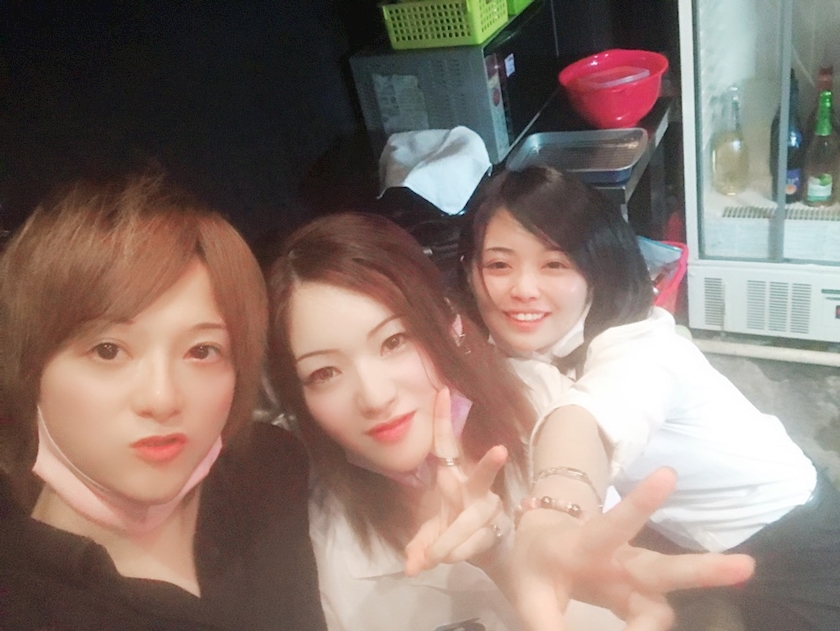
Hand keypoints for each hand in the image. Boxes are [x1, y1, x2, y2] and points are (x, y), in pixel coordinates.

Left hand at [404, 386, 508, 576]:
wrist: (487, 549)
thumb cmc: (456, 526)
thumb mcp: (433, 531)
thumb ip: (420, 544)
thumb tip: (409, 566)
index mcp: (454, 476)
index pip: (448, 444)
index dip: (444, 419)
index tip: (442, 391)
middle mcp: (474, 489)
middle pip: (482, 476)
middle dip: (489, 464)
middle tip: (500, 450)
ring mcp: (488, 509)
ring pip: (470, 522)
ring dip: (449, 540)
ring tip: (434, 557)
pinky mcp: (495, 530)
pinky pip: (474, 542)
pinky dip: (456, 553)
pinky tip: (444, 560)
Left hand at [511, 467, 755, 630]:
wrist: (544, 544)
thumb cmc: (537, 564)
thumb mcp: (529, 592)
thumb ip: (546, 625)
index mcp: (588, 546)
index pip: (617, 524)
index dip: (641, 502)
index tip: (668, 474)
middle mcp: (621, 560)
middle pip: (664, 567)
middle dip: (704, 569)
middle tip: (747, 566)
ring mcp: (636, 578)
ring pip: (671, 591)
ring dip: (703, 588)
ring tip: (744, 573)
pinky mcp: (641, 596)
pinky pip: (656, 617)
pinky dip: (652, 630)